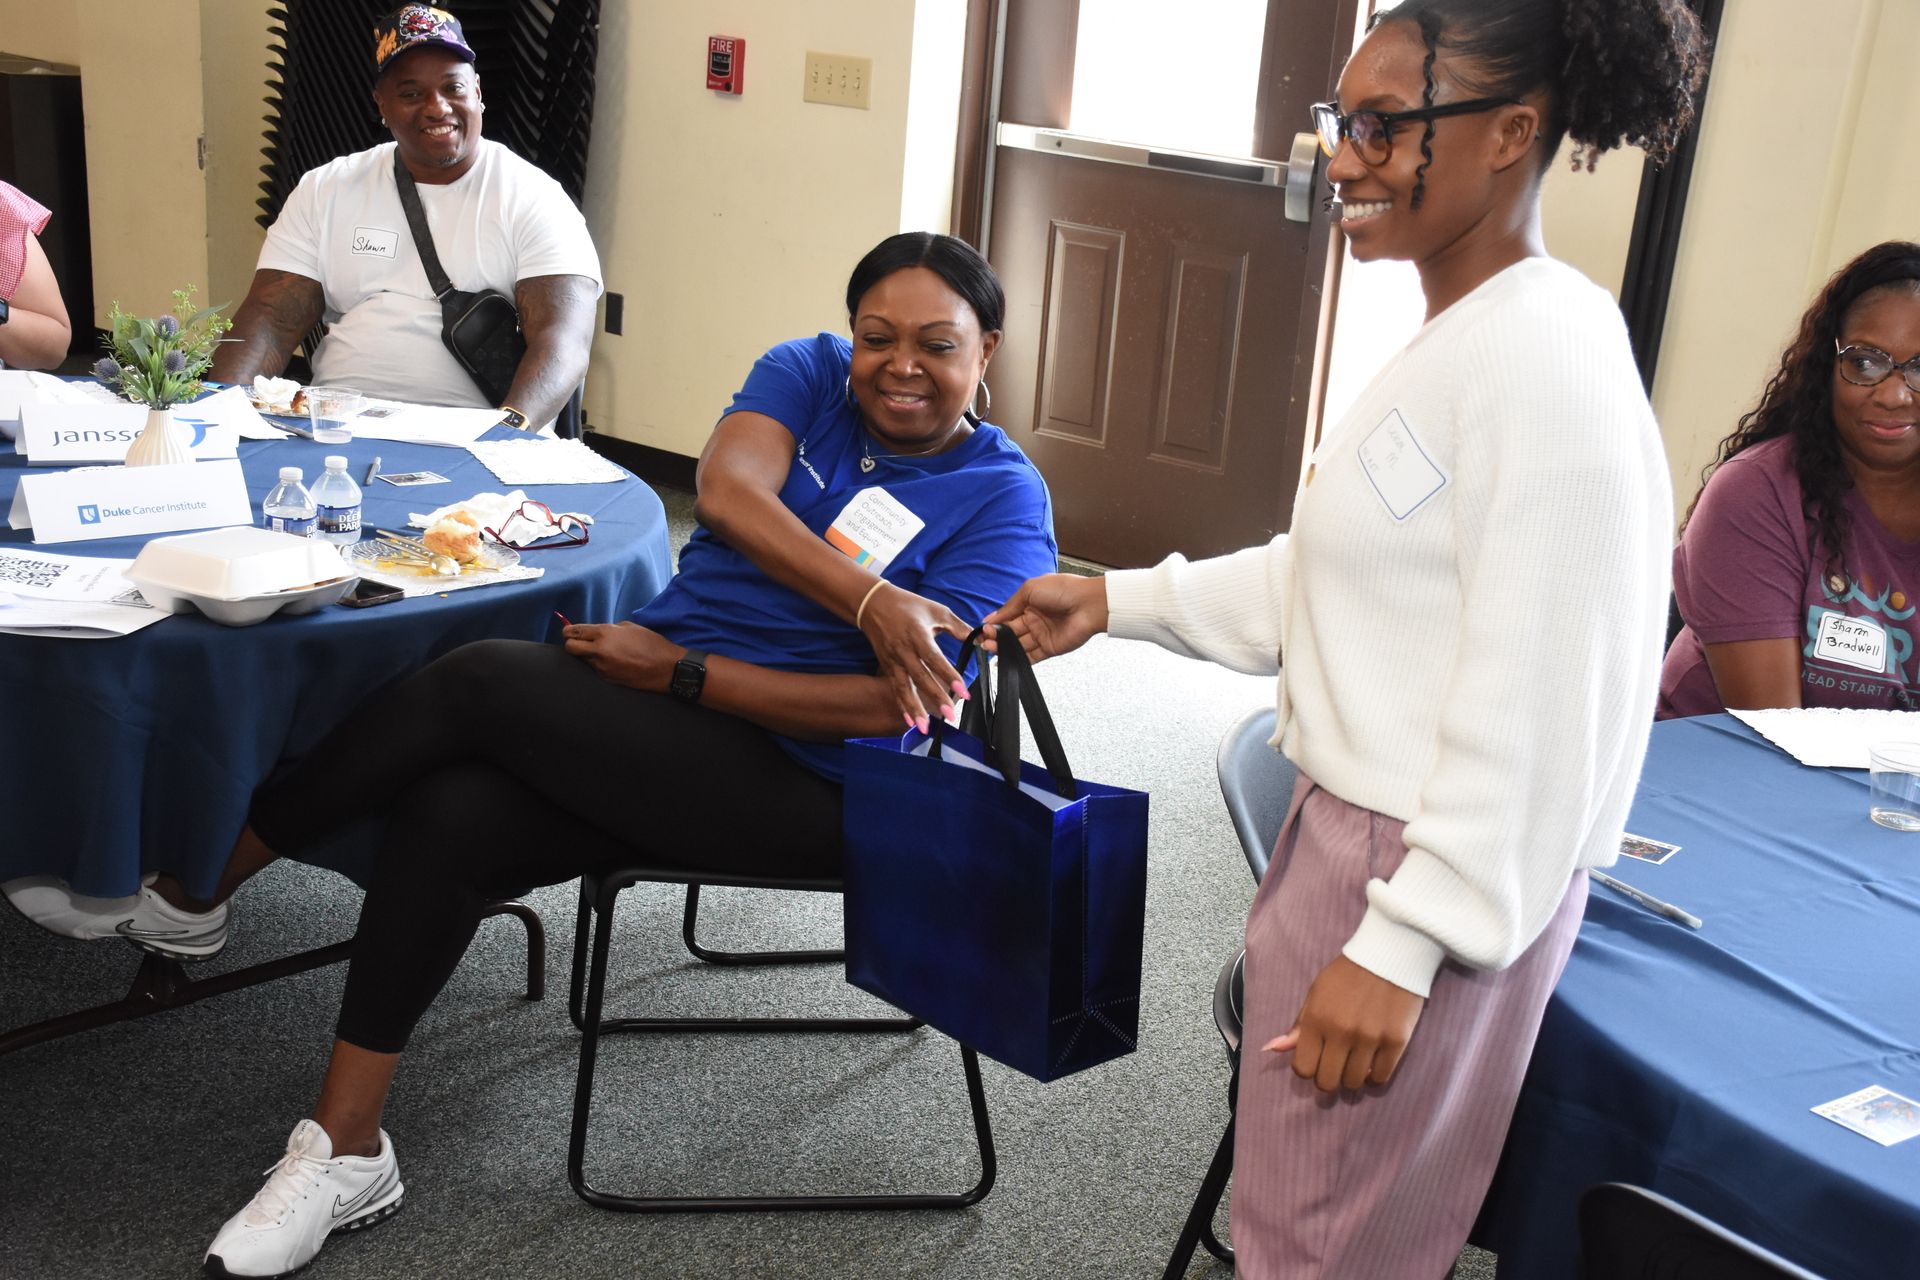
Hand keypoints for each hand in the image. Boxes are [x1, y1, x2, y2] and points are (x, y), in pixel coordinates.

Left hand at [562, 620, 678, 692]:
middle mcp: (599, 651)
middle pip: (570, 648)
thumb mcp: (630, 627)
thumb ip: (610, 629)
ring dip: (588, 655)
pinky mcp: (607, 679)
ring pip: (583, 660)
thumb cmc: (652, 644)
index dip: (568, 631)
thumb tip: (596, 633)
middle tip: (578, 642)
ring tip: (604, 653)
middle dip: (571, 644)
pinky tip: (614, 662)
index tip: (568, 631)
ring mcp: (602, 667)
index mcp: (605, 634)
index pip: (575, 632)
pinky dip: (600, 664)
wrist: (666, 668)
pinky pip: (596, 669)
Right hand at [857, 581, 974, 731]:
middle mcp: (903, 650)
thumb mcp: (936, 610)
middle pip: (920, 677)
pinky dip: (902, 705)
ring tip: (924, 727)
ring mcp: (893, 660)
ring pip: (904, 688)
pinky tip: (910, 721)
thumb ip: (958, 627)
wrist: (874, 604)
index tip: (963, 691)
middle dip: (935, 698)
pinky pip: (895, 689)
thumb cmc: (909, 606)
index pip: (934, 659)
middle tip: (950, 715)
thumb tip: (979, 638)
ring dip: (914, 708)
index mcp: (918, 635)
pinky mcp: (886, 666)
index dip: (949, 675)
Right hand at [980, 573, 1108, 662]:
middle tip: (984, 641)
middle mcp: (1034, 619)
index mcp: (1029, 603)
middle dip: (995, 637)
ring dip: (1002, 647)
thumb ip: (1009, 606)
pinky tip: (1003, 661)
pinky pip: (1031, 657)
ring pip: (1017, 645)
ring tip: (989, 648)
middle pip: (1010, 632)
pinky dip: (1017, 660)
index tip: (981, 630)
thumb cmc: (1062, 590)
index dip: (994, 624)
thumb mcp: (1029, 590)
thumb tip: (991, 618)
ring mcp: (1041, 635)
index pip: (1007, 616)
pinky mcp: (1049, 649)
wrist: (1089, 604)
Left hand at [1263, 955, 1426, 1092]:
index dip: (1307, 1069)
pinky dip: (1373, 1077)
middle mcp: (1342, 1033)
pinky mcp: (1396, 1042)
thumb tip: (1271, 1049)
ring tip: (1354, 1062)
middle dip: (1327, 1078)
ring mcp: (1370, 1039)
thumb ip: (1298, 1026)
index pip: (1303, 1068)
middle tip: (1335, 1065)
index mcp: (1317, 1020)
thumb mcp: (1316, 994)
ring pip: (1353, 1083)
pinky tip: (1371, 1063)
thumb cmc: (1347, 975)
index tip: (1315, 1060)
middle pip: (1327, 1082)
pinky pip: (1380, 1078)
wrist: (1388, 956)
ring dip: (1351, 1077)